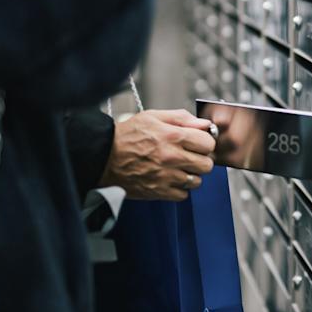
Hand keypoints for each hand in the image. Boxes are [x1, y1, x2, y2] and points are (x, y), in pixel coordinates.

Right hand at [99, 109, 216, 200]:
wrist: (103, 157)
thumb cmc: (127, 136)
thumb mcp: (153, 117)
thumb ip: (182, 118)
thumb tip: (204, 124)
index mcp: (173, 136)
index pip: (208, 143)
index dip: (205, 142)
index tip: (198, 143)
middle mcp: (172, 157)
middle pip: (207, 164)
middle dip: (201, 159)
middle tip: (190, 156)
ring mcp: (166, 176)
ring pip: (197, 181)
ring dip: (191, 175)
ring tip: (178, 168)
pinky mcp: (159, 192)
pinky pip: (183, 195)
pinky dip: (179, 189)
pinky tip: (170, 178)